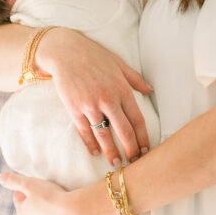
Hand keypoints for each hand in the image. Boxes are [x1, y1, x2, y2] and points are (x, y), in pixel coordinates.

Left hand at [0, 173, 84, 214]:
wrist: (76, 212)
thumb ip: (13, 181)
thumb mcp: (30, 184)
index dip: (26, 189)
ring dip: (46, 214)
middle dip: (35, 203)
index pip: (18, 197)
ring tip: (56, 204)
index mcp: (22, 214)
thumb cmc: (52, 197)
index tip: (35, 185)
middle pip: (29, 211)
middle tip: (46, 193)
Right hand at [39, 28, 152, 165]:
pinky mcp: (74, 108)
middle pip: (123, 131)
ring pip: (104, 135)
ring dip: (111, 152)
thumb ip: (135, 79)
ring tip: (116, 163)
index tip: (146, 150)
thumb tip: (150, 90)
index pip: (137, 119)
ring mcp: (90, 105)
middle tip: (134, 162)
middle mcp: (108, 99)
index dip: (143, 138)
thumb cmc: (93, 55)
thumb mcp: (118, 64)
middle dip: (130, 150)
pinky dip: (90, 144)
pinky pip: (84, 131)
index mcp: (122, 89)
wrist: (65, 51)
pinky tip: (95, 152)